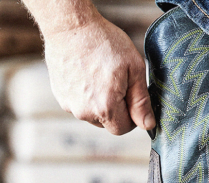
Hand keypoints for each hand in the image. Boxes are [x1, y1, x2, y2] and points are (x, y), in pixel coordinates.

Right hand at [43, 15, 154, 134]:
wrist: (71, 27)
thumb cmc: (104, 42)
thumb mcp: (134, 68)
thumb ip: (141, 101)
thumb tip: (148, 124)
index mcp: (106, 107)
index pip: (122, 129)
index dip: (131, 116)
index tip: (131, 97)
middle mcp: (85, 112)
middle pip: (107, 123)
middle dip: (116, 109)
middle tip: (117, 82)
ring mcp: (70, 106)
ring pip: (92, 115)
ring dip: (100, 103)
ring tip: (100, 76)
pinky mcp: (60, 98)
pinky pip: (79, 105)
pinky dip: (85, 95)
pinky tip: (87, 75)